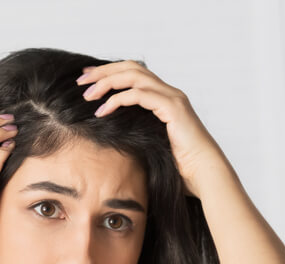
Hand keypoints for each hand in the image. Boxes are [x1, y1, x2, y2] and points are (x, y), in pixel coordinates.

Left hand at [75, 60, 225, 197]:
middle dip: (104, 71)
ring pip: (134, 76)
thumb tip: (107, 135)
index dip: (109, 72)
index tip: (87, 80)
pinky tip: (102, 111)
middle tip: (81, 80)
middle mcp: (169, 93)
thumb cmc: (178, 167)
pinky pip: (139, 94)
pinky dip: (117, 99)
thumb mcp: (149, 144)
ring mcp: (172, 98)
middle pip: (131, 67)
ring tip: (87, 95)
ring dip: (107, 82)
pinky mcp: (173, 108)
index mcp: (164, 98)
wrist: (203, 175)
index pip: (133, 73)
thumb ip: (134, 132)